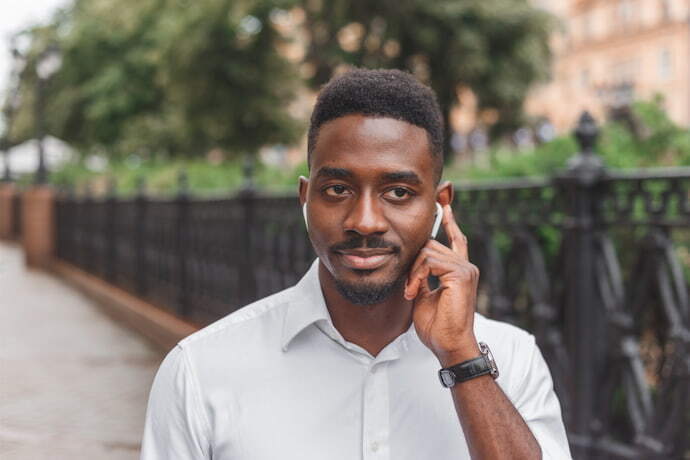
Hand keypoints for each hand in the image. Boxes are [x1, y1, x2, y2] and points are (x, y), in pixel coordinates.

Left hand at [405, 204, 480, 365]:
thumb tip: (413, 264)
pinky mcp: (460, 274)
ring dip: (412, 272)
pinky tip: (413, 291)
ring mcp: (465, 269)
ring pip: (427, 251)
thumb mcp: (424, 296)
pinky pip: (429, 260)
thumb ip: (421, 276)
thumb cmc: (438, 327)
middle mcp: (466, 266)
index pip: (456, 239)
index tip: (444, 205)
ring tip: (410, 292)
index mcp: (460, 270)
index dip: (450, 220)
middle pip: (431, 245)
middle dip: (413, 263)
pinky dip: (416, 275)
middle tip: (407, 288)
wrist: (449, 345)